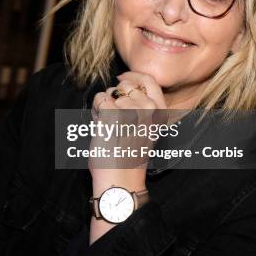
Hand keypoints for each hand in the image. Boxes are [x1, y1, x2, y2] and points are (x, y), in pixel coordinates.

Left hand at [88, 71, 167, 194]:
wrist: (121, 179)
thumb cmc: (130, 158)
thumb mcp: (146, 131)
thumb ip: (141, 110)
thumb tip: (123, 86)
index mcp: (160, 113)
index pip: (149, 81)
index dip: (133, 75)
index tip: (122, 77)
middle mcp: (148, 109)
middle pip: (125, 86)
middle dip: (114, 98)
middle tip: (114, 120)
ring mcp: (131, 110)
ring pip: (109, 93)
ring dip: (104, 107)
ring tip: (108, 128)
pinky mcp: (112, 114)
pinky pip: (99, 99)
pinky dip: (95, 111)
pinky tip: (101, 126)